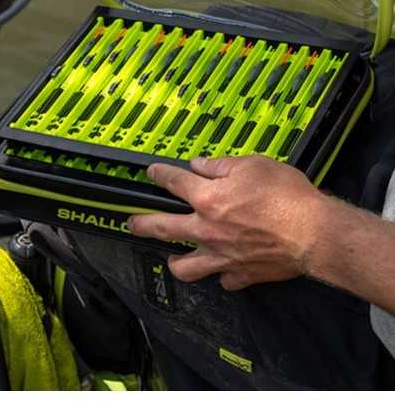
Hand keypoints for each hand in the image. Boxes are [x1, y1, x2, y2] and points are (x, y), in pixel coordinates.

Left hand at [127, 156, 328, 289]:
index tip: (152, 172)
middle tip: (132, 222)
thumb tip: (200, 165)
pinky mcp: (242, 274)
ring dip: (176, 261)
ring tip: (173, 258)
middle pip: (163, 228)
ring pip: (186, 267)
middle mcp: (207, 230)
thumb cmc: (285, 195)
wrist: (313, 232)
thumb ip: (221, 165)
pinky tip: (224, 270)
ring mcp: (222, 256)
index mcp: (208, 199)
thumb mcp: (252, 165)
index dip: (159, 175)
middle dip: (142, 223)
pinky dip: (223, 275)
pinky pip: (225, 280)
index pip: (175, 183)